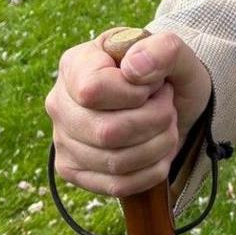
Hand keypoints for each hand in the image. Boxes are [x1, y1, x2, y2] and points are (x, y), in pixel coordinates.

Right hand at [46, 27, 213, 198]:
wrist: (171, 104)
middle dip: (154, 121)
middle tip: (167, 107)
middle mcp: (60, 102)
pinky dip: (151, 170)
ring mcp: (62, 139)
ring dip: (157, 145)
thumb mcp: (175, 53)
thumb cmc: (167, 74)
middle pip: (106, 131)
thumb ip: (162, 49)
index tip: (154, 85)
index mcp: (76, 63)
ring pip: (114, 161)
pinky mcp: (73, 170)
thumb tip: (134, 68)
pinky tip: (159, 151)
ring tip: (166, 126)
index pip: (93, 90)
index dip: (135, 93)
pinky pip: (116, 184)